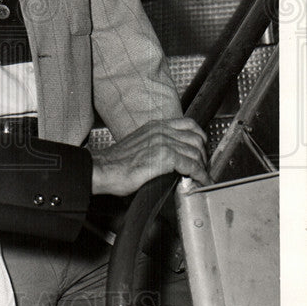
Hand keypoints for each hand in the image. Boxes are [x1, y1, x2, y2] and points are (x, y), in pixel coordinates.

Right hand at [90, 118, 207, 195]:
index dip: (200, 137)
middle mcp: (161, 131)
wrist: (103, 169)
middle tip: (202, 167)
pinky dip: (200, 175)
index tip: (202, 149)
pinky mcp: (164, 157)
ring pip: (196, 152)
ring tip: (201, 176)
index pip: (188, 124)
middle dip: (203, 155)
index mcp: (154, 126)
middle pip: (196, 138)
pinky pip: (191, 165)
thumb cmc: (116, 162)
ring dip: (202, 166)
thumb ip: (155, 144)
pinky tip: (200, 181)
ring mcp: (163, 142)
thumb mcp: (139, 144)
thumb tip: (170, 156)